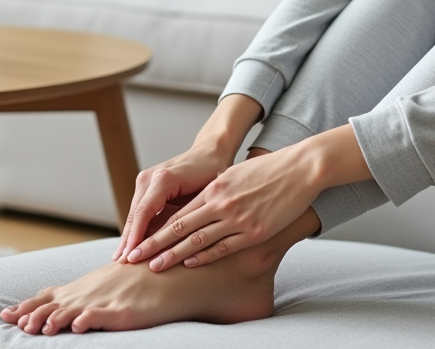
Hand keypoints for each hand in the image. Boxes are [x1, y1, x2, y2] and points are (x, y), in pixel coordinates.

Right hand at [114, 145, 230, 262]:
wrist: (209, 152)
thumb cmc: (211, 174)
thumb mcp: (202, 196)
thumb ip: (186, 216)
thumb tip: (177, 244)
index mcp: (163, 179)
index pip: (144, 213)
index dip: (136, 237)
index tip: (131, 257)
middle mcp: (149, 177)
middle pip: (135, 214)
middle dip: (127, 240)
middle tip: (121, 264)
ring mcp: (145, 179)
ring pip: (134, 212)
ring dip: (128, 235)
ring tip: (120, 259)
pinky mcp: (145, 183)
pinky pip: (139, 208)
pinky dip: (134, 226)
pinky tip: (129, 243)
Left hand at [125, 147, 318, 271]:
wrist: (301, 169)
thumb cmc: (269, 170)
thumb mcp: (236, 175)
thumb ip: (217, 190)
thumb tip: (201, 204)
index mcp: (215, 188)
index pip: (178, 213)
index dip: (155, 228)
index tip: (138, 240)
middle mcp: (221, 203)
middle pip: (179, 227)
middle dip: (154, 244)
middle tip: (133, 258)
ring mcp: (237, 219)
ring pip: (197, 240)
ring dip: (173, 255)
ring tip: (155, 267)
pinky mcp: (254, 231)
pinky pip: (223, 247)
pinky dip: (204, 256)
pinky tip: (190, 263)